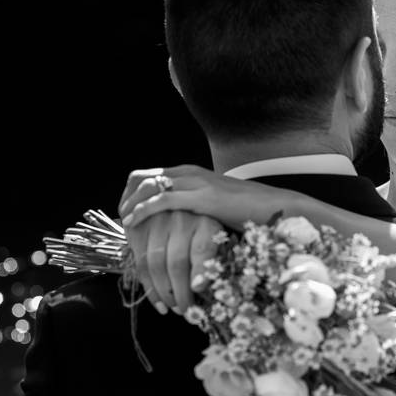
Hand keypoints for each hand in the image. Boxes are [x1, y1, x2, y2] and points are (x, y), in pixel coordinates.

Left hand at [118, 164, 307, 228]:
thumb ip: (195, 206)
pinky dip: (143, 211)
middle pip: (140, 177)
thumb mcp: (213, 205)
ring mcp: (195, 182)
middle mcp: (189, 172)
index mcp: (190, 172)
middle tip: (121, 219)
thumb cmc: (247, 211)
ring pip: (148, 186)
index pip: (147, 174)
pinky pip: (162, 199)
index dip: (130, 193)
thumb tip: (178, 222)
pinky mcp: (202, 197)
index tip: (125, 213)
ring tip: (124, 223)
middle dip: (125, 198)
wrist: (274, 207)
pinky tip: (134, 223)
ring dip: (130, 205)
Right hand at [126, 210, 222, 313]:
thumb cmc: (203, 230)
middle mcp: (180, 218)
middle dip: (180, 292)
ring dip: (163, 293)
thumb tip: (200, 287)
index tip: (198, 290)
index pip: (203, 247)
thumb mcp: (217, 239)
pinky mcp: (138, 228)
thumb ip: (213, 260)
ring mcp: (156, 222)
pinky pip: (140, 263)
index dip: (201, 270)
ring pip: (155, 264)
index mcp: (205, 220)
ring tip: (172, 308)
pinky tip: (159, 302)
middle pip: (177, 262)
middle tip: (186, 310)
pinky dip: (148, 287)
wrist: (176, 203)